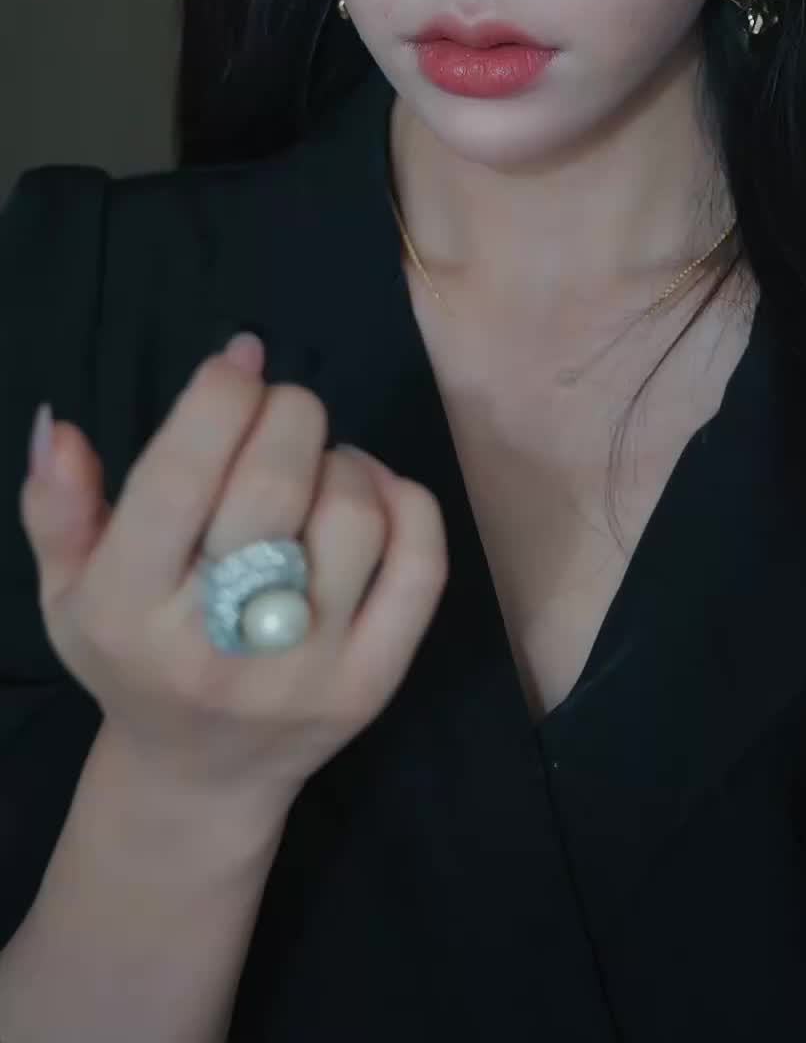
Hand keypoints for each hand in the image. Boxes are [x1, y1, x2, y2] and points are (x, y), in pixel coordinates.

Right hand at [19, 334, 448, 815]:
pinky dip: (407, 503)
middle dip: (288, 411)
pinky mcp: (370, 685)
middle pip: (274, 483)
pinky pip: (418, 566)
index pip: (180, 475)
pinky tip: (371, 493)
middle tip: (281, 407)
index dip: (221, 394)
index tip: (239, 360)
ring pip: (352, 514)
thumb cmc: (133, 658)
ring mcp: (302, 670)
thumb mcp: (68, 590)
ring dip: (343, 459)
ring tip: (316, 464)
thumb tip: (58, 424)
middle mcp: (214, 644)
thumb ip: (56, 506)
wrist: (200, 776)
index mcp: (126, 609)